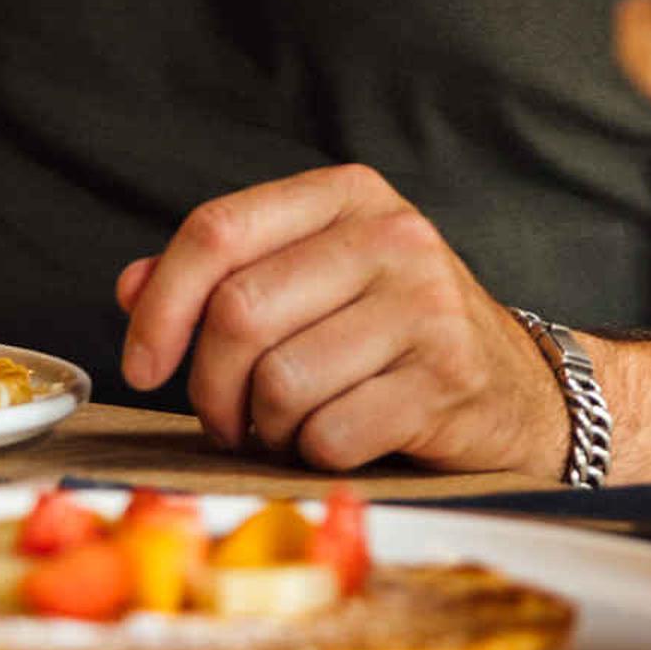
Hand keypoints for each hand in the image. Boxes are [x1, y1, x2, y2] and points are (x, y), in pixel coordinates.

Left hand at [112, 165, 567, 477]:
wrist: (520, 391)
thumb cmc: (396, 334)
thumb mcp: (317, 280)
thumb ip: (226, 276)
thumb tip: (130, 286)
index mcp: (349, 196)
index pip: (217, 230)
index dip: (161, 305)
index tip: (145, 365)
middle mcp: (393, 237)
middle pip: (238, 313)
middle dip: (211, 386)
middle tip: (226, 417)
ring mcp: (426, 306)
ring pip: (279, 381)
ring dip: (264, 428)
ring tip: (287, 428)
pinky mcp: (446, 380)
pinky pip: (330, 433)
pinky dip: (313, 454)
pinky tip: (334, 442)